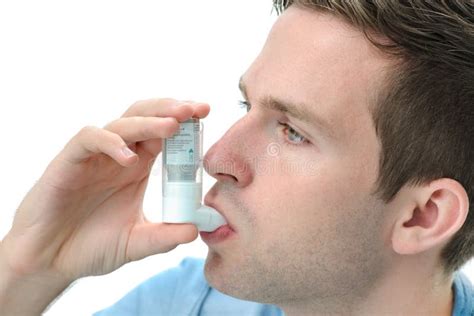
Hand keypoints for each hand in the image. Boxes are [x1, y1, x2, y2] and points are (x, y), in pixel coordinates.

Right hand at [1, 98, 208, 281]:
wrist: (50, 260)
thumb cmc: (91, 247)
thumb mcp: (136, 243)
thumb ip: (164, 237)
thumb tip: (196, 230)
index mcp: (139, 167)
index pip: (165, 135)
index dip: (185, 123)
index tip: (206, 115)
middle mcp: (120, 156)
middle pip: (146, 117)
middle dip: (171, 109)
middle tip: (196, 109)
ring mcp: (95, 157)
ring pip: (122, 123)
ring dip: (149, 121)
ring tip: (173, 126)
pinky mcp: (70, 161)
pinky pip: (89, 139)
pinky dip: (110, 143)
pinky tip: (129, 158)